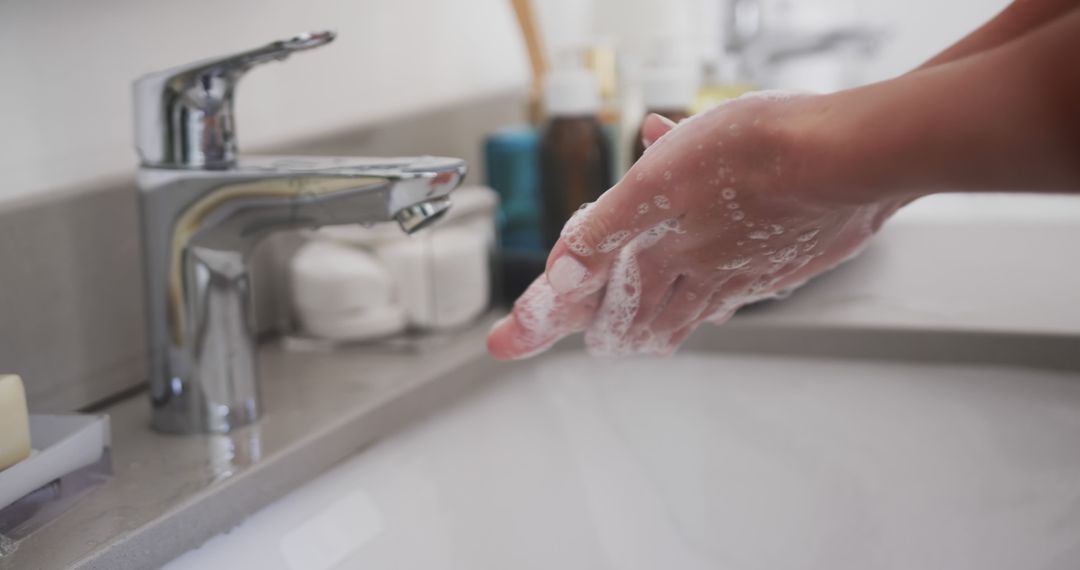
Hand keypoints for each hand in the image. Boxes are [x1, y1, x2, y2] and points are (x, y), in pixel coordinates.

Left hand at [489, 92, 905, 358]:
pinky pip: (735, 294)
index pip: (583, 295)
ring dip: (656, 327)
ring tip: (644, 340)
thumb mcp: (660, 177)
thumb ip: (608, 226)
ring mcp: (743, 274)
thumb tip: (565, 266)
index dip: (540, 319)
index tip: (504, 343)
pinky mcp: (784, 266)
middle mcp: (697, 273)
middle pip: (637, 318)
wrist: (849, 159)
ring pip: (687, 313)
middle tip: (593, 342)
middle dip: (608, 331)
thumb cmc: (757, 155)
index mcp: (659, 252)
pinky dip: (713, 301)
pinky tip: (718, 293)